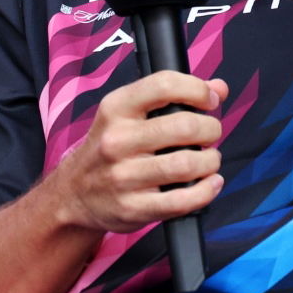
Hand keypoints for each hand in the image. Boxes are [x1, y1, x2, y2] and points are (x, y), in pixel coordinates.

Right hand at [50, 72, 227, 233]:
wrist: (74, 193)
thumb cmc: (109, 149)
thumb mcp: (127, 115)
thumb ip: (173, 98)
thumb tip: (218, 87)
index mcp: (115, 109)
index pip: (164, 85)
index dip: (197, 90)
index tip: (209, 100)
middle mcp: (116, 140)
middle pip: (184, 126)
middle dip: (211, 129)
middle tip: (210, 134)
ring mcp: (123, 176)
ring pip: (187, 164)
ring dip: (210, 161)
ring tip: (208, 160)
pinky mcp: (133, 207)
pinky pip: (183, 200)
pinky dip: (206, 191)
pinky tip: (208, 183)